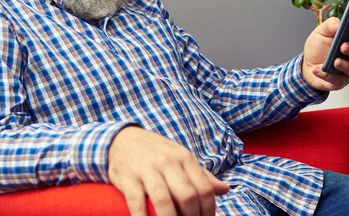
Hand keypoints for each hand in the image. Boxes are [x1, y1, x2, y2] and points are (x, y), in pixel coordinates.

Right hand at [108, 127, 228, 215]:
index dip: (209, 212)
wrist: (123, 139)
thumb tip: (225, 189)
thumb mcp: (180, 158)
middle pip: (187, 196)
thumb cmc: (156, 153)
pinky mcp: (128, 178)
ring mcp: (147, 169)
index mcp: (184, 158)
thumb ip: (201, 175)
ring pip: (163, 201)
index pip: (204, 189)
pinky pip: (137, 203)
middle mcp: (167, 162)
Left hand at [302, 17, 348, 91]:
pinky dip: (327, 75)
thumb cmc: (318, 48)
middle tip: (343, 47)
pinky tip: (318, 69)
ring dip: (346, 65)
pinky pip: (337, 80)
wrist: (307, 64)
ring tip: (335, 62)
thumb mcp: (321, 32)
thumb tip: (338, 24)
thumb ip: (330, 25)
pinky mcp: (340, 81)